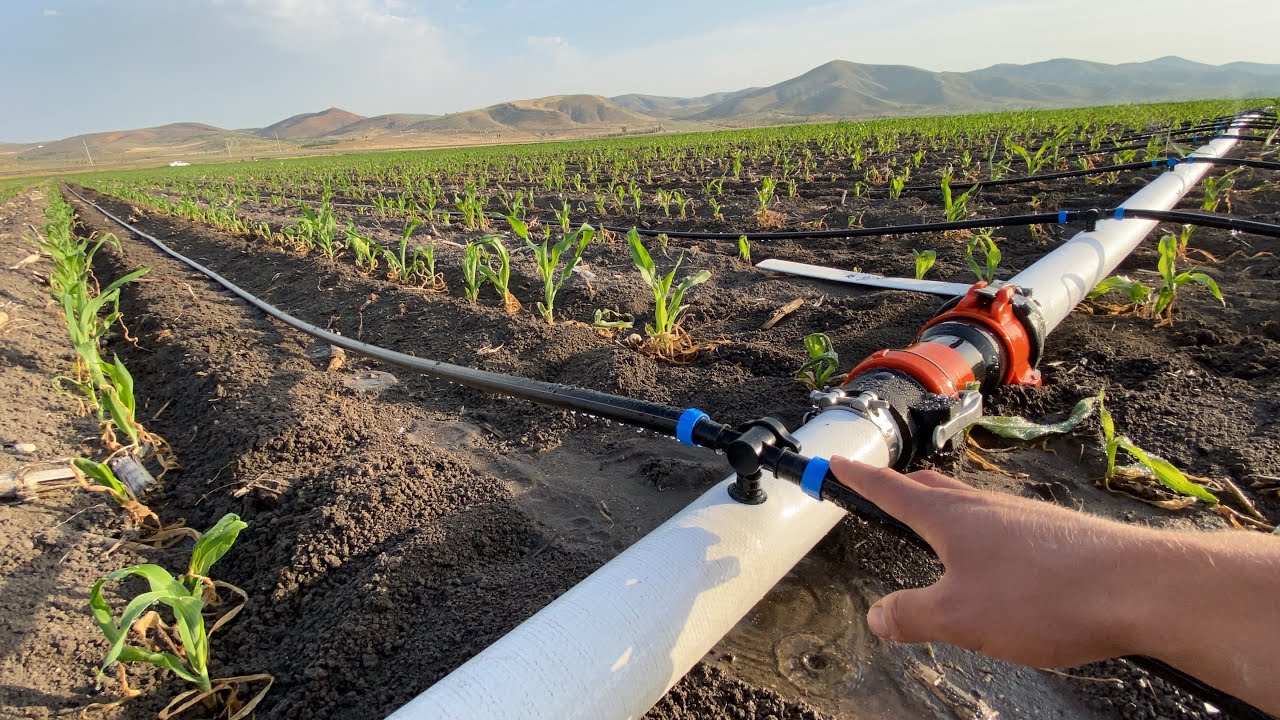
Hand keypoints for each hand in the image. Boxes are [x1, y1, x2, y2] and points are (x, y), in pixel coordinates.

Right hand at [829, 457, 1144, 667]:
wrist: (1139, 589)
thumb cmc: (1044, 597)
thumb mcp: (959, 618)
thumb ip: (912, 616)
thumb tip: (878, 616)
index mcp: (950, 518)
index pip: (892, 491)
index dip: (860, 479)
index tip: (836, 463)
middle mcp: (986, 507)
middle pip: (933, 490)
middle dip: (902, 489)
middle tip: (880, 490)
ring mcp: (1024, 518)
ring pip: (972, 509)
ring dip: (946, 513)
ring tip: (935, 530)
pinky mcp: (1057, 537)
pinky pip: (1005, 529)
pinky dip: (984, 537)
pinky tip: (997, 565)